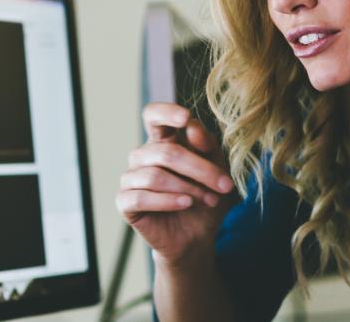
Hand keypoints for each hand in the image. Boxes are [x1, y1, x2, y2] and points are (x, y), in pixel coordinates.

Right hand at [116, 103, 234, 266]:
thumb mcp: (216, 169)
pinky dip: (167, 201)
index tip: (185, 118)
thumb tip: (191, 125)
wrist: (197, 237)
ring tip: (209, 200)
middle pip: (165, 152)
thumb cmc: (205, 198)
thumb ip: (206, 146)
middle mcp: (142, 156)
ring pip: (155, 176)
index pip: (153, 115)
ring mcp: (130, 179)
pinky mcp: (125, 202)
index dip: (166, 112)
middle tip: (225, 185)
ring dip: (188, 189)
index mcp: (162, 141)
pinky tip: (186, 204)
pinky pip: (141, 197)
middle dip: (199, 169)